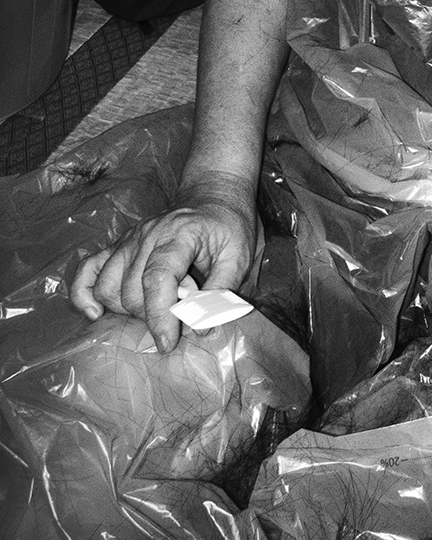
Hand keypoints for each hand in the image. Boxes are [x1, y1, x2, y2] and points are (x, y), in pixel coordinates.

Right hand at [69, 176, 258, 354]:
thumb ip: (222, 290)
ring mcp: (128, 240)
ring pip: (107, 286)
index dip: (160, 314)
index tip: (167, 343)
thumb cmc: (228, 227)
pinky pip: (87, 270)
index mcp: (179, 234)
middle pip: (131, 289)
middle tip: (178, 316)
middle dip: (151, 315)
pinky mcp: (117, 246)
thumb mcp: (240, 254)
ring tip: (153, 311)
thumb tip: (203, 327)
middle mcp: (147, 235)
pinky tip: (96, 314)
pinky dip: (84, 294)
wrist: (212, 196)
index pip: (158, 277)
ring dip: (125, 310)